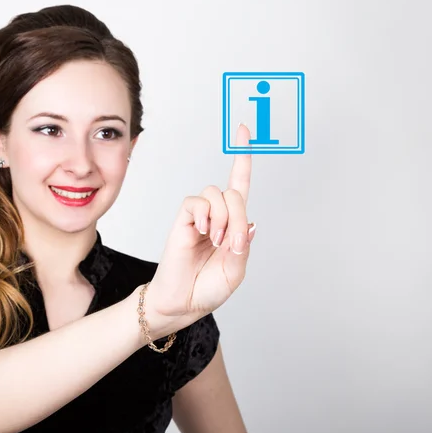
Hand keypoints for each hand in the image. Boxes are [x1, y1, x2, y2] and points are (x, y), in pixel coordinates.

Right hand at [146, 123, 255, 335]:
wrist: (183, 302)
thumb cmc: (207, 288)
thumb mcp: (236, 271)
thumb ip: (243, 247)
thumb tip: (248, 223)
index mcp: (232, 225)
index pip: (240, 185)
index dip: (243, 159)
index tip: (244, 130)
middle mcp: (217, 216)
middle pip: (234, 192)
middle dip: (238, 216)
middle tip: (231, 245)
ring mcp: (199, 217)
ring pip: (216, 194)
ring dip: (222, 218)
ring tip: (215, 241)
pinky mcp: (183, 220)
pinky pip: (196, 202)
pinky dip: (205, 215)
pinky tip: (203, 232)